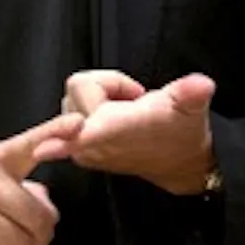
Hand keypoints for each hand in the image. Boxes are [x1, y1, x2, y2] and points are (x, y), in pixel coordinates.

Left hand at [61, 70, 217, 194]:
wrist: (180, 160)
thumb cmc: (181, 130)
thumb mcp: (191, 107)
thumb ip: (191, 93)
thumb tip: (201, 85)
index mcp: (115, 132)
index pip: (83, 134)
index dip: (65, 138)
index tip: (42, 149)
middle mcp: (92, 143)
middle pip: (78, 87)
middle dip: (106, 84)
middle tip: (133, 97)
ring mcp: (82, 147)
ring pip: (72, 95)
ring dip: (97, 95)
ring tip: (125, 107)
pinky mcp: (78, 147)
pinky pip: (69, 110)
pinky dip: (89, 106)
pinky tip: (113, 114)